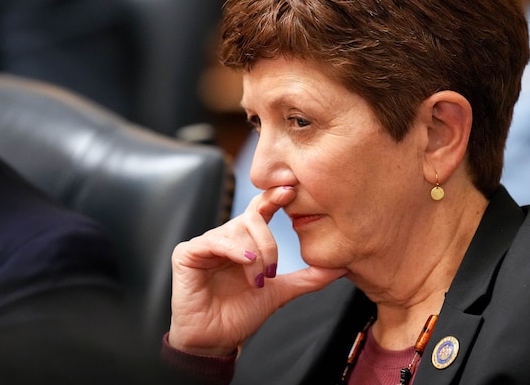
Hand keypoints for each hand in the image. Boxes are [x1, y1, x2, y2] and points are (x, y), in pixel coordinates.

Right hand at [168, 185, 346, 355]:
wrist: (217, 340)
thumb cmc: (242, 313)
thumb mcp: (281, 292)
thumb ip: (309, 277)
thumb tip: (342, 266)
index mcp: (245, 240)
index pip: (261, 208)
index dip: (274, 196)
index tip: (292, 189)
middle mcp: (226, 236)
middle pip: (253, 217)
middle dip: (269, 243)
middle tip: (272, 272)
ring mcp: (205, 243)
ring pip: (237, 230)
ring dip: (254, 256)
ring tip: (256, 280)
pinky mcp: (187, 253)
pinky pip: (214, 241)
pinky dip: (234, 250)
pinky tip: (246, 262)